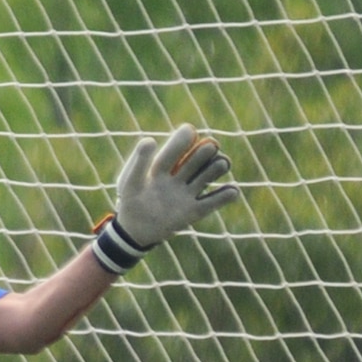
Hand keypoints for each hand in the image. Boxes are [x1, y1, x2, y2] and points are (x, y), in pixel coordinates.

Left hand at [91, 124, 240, 274]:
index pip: (173, 151)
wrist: (134, 231)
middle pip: (196, 159)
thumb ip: (138, 162)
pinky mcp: (194, 211)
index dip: (181, 140)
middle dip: (204, 152)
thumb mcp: (130, 182)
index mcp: (161, 167)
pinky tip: (232, 191)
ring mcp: (187, 193)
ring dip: (217, 168)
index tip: (189, 130)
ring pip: (207, 176)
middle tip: (210, 147)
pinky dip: (224, 196)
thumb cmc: (130, 202)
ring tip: (221, 164)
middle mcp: (178, 177)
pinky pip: (212, 203)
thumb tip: (149, 140)